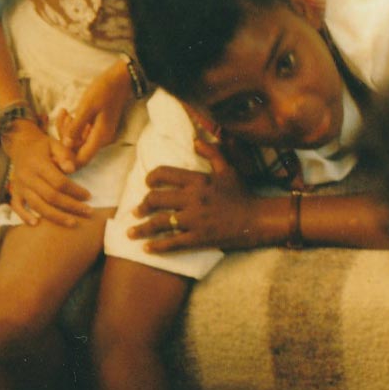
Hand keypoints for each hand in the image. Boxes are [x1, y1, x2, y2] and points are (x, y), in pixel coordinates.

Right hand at [1, 119, 92, 226]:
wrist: (20, 145)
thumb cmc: (43, 146)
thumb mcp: (55, 144)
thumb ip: (64, 155)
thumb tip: (71, 169)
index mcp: (38, 165)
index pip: (59, 182)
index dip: (75, 191)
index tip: (89, 196)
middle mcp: (27, 177)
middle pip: (50, 197)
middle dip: (71, 206)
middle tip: (88, 212)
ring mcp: (19, 186)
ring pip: (37, 205)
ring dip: (55, 216)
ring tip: (73, 222)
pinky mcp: (14, 191)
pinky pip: (17, 206)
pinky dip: (24, 216)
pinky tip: (36, 224)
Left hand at [56, 59, 134, 166]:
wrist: (120, 80)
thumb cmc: (104, 91)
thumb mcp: (87, 107)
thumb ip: (76, 127)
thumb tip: (66, 145)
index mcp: (100, 137)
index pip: (82, 160)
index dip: (66, 160)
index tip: (53, 148)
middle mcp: (100, 139)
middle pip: (76, 149)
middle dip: (64, 137)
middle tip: (62, 117)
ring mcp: (99, 134)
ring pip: (77, 141)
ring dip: (66, 129)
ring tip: (65, 112)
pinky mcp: (96, 128)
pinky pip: (80, 133)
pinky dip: (72, 125)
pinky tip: (69, 113)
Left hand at [130, 138, 261, 251]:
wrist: (257, 219)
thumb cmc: (242, 194)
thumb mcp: (229, 170)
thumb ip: (212, 153)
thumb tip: (195, 141)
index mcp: (198, 181)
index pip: (164, 174)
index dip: (151, 178)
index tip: (147, 184)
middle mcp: (192, 199)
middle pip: (155, 200)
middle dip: (141, 206)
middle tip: (136, 211)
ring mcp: (194, 220)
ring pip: (159, 223)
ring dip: (141, 228)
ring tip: (131, 232)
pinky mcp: (198, 238)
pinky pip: (172, 243)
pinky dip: (157, 246)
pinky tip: (146, 249)